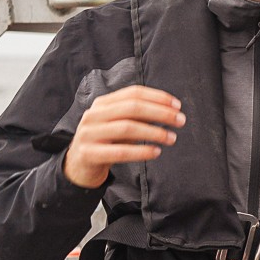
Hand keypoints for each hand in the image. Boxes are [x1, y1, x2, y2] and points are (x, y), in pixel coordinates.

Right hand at [64, 85, 184, 188]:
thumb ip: (138, 116)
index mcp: (103, 103)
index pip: (133, 93)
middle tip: (181, 121)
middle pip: (132, 107)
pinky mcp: (89, 154)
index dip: (157, 97)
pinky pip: (120, 151)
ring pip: (127, 128)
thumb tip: (170, 111)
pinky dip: (141, 151)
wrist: (79, 166)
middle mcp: (94, 115)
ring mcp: (89, 134)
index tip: (177, 106)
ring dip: (154, 132)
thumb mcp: (120, 124)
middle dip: (160, 113)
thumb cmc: (106, 141)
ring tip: (172, 138)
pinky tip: (156, 152)